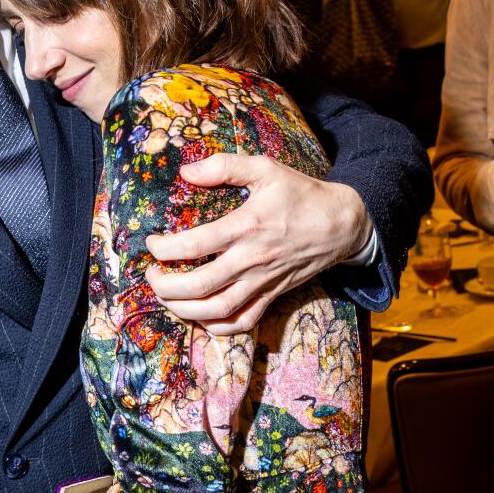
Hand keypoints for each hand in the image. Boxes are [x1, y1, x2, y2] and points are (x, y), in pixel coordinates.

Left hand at [144, 153, 369, 335]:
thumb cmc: (300, 194)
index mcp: (247, 226)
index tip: (152, 243)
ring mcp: (262, 282)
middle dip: (165, 285)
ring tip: (166, 296)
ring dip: (183, 309)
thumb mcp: (265, 168)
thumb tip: (186, 171)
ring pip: (216, 310)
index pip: (195, 245)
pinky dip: (217, 326)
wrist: (341, 224)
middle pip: (199, 286)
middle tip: (152, 274)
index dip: (165, 248)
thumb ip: (224, 166)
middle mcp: (252, 259)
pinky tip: (199, 316)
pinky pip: (242, 321)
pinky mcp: (272, 295)